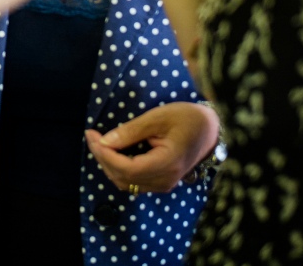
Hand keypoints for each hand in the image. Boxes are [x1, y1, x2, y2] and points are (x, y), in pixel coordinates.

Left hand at [84, 102, 218, 192]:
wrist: (210, 130)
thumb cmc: (187, 118)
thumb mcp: (158, 118)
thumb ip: (131, 131)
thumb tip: (104, 141)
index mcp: (166, 164)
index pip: (126, 168)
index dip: (104, 154)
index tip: (91, 135)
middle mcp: (165, 180)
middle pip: (123, 178)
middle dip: (102, 158)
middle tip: (91, 135)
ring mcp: (164, 184)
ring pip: (126, 183)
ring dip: (109, 165)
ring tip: (98, 142)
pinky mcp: (162, 182)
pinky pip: (134, 182)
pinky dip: (119, 169)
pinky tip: (112, 152)